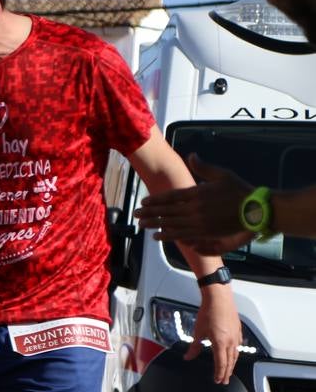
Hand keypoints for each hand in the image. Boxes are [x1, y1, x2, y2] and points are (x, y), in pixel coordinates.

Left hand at [137, 154, 253, 254]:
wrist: (256, 210)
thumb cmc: (240, 190)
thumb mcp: (222, 174)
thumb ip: (204, 167)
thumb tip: (191, 155)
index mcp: (198, 193)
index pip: (170, 197)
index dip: (155, 200)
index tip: (143, 202)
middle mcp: (195, 209)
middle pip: (166, 211)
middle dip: (149, 213)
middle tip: (135, 215)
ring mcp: (199, 222)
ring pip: (171, 224)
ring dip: (155, 224)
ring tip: (141, 225)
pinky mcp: (204, 233)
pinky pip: (182, 235)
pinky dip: (168, 235)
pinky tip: (157, 236)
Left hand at [183, 285, 239, 384]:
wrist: (219, 299)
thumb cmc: (209, 313)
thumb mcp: (198, 332)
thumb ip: (194, 347)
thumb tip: (188, 356)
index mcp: (221, 343)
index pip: (221, 364)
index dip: (219, 374)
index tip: (217, 380)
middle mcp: (231, 341)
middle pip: (230, 362)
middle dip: (226, 372)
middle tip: (224, 380)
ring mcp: (236, 336)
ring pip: (235, 355)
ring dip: (232, 364)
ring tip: (229, 371)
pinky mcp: (238, 330)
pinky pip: (238, 346)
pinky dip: (235, 354)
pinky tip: (233, 354)